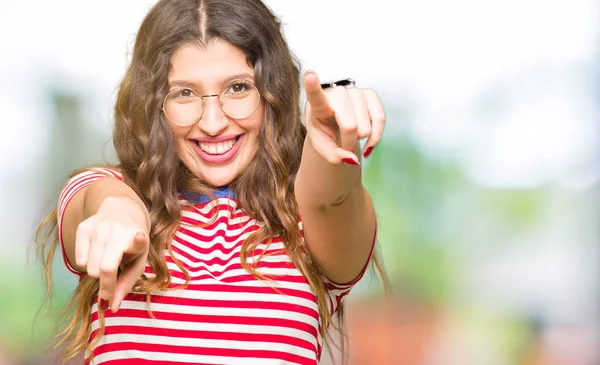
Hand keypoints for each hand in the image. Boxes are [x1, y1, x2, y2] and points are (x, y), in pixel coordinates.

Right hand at [75, 196, 149, 312]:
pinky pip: (78, 260)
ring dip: (97, 271)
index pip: (137, 241)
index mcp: (138, 239)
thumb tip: (111, 307)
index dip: (137, 241)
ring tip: (107, 258)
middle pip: (104, 270)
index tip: (139, 237)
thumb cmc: (131, 245)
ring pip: (89, 268)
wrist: (121, 212)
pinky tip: (96, 252)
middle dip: (106, 283)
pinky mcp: (83, 227)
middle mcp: (118, 231)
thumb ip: (125, 286)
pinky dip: (86, 263)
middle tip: (112, 279)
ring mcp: (99, 227)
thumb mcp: (136, 263)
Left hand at [304, 71, 385, 163]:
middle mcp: (337, 93)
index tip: (309, 75)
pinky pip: (380, 120)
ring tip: (352, 135)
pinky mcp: (371, 94)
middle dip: (349, 143)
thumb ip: (333, 157)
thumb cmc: (326, 132)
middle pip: (350, 126)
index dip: (313, 86)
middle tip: (343, 144)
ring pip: (366, 127)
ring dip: (361, 138)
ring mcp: (355, 91)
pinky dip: (376, 137)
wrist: (336, 124)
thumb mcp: (323, 147)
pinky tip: (369, 143)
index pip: (315, 95)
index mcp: (318, 105)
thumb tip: (353, 160)